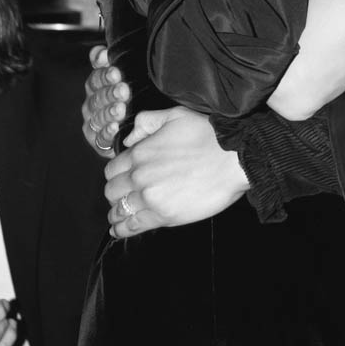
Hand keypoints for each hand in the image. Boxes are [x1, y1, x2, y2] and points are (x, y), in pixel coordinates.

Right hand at [83, 43, 128, 157]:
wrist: (138, 127)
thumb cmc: (131, 96)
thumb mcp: (124, 77)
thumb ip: (107, 63)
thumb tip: (99, 52)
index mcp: (96, 87)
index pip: (95, 79)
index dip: (104, 75)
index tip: (116, 72)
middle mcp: (92, 105)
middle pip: (97, 98)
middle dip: (110, 93)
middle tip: (124, 90)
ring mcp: (94, 124)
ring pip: (98, 117)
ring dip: (109, 112)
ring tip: (121, 109)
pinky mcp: (99, 142)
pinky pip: (100, 138)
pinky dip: (107, 133)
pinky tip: (115, 128)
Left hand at [105, 107, 249, 236]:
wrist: (232, 159)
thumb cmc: (208, 135)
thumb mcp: (175, 115)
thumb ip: (147, 121)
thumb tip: (129, 139)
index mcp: (139, 152)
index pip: (112, 169)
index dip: (116, 174)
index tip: (123, 179)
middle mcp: (139, 175)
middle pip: (112, 190)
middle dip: (116, 193)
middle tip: (123, 196)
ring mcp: (149, 197)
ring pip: (119, 210)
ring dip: (117, 213)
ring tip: (118, 216)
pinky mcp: (162, 215)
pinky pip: (132, 226)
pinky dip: (122, 229)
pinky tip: (119, 230)